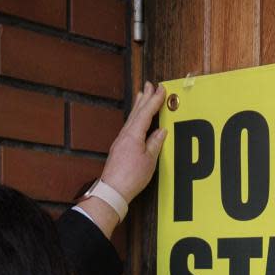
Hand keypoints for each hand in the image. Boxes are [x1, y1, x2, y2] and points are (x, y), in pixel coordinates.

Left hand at [99, 80, 167, 200]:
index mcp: (134, 135)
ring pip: (131, 118)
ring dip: (138, 105)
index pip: (146, 113)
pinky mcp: (119, 147)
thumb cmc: (131, 177)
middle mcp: (125, 134)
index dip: (154, 100)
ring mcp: (121, 140)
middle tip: (149, 84)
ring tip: (141, 95)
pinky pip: (129, 126)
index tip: (161, 89)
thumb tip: (161, 131)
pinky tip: (137, 119)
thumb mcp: (149, 160)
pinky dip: (134, 117)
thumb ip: (155, 143)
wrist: (113, 190)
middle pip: (136, 112)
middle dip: (144, 97)